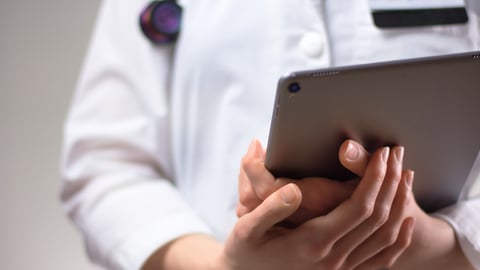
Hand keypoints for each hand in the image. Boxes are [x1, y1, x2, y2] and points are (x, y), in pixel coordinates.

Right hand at [218, 146, 414, 269]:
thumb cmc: (245, 251)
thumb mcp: (247, 229)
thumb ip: (270, 209)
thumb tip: (294, 189)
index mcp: (312, 243)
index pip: (358, 207)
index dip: (374, 178)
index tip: (381, 154)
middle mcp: (333, 258)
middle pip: (377, 218)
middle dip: (390, 181)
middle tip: (395, 153)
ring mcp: (342, 268)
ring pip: (386, 236)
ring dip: (400, 202)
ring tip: (404, 174)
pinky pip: (383, 258)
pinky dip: (400, 237)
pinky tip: (407, 219)